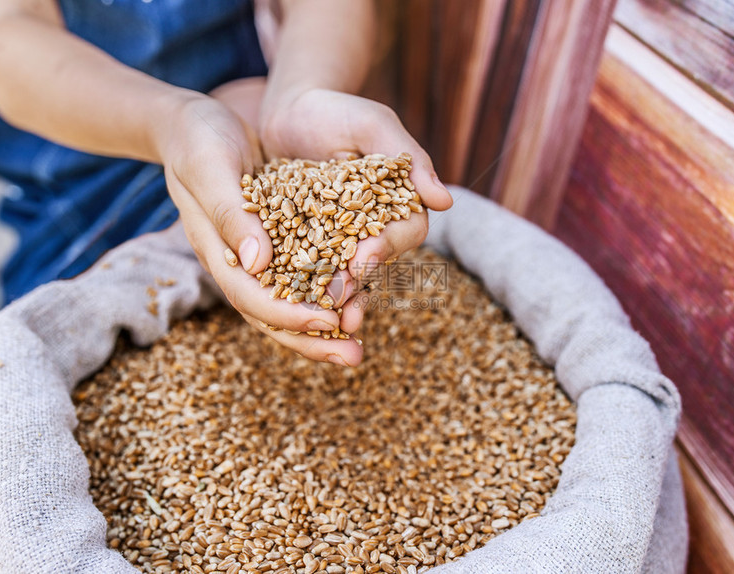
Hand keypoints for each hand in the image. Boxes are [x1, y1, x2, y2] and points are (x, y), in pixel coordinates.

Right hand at [154, 85, 359, 365]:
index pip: (251, 297)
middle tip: (354, 359)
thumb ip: (230, 213)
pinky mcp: (280, 241)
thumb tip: (258, 264)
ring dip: (325, 328)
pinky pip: (306, 276)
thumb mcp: (209, 166)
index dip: (288, 315)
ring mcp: (260, 256)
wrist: (198, 123)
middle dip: (312, 340)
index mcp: (217, 252)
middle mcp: (239, 263)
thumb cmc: (199, 139)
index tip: (327, 323)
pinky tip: (359, 302)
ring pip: (292, 303)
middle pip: (273, 315)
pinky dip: (329, 293)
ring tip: (359, 348)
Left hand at [260, 88, 453, 333]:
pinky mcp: (306, 242)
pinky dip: (302, 289)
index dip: (386, 249)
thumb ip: (409, 158)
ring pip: (344, 275)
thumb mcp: (372, 124)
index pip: (406, 232)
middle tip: (344, 310)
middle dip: (360, 288)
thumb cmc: (336, 109)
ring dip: (336, 301)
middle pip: (376, 263)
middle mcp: (375, 224)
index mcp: (399, 200)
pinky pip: (308, 270)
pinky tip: (289, 308)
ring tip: (325, 324)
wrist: (288, 109)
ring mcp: (340, 237)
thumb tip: (445, 202)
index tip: (363, 260)